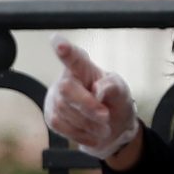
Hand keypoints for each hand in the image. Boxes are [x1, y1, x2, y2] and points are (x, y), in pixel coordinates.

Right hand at [45, 35, 138, 158]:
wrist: (111, 130)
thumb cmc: (115, 103)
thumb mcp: (122, 92)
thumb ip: (112, 86)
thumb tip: (97, 90)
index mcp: (85, 68)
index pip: (74, 58)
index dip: (65, 50)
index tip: (56, 40)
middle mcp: (66, 79)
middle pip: (66, 89)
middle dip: (87, 106)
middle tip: (106, 116)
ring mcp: (56, 98)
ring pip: (64, 111)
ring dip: (88, 124)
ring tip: (103, 127)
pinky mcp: (51, 116)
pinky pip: (60, 125)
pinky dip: (79, 133)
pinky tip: (90, 132)